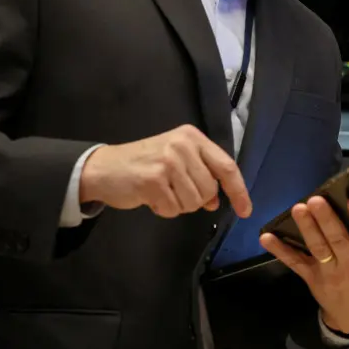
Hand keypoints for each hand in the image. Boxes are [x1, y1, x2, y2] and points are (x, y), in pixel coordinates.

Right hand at [78, 125, 250, 219]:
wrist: (102, 167)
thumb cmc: (143, 164)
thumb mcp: (176, 161)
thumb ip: (200, 176)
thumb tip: (218, 201)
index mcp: (192, 137)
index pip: (226, 166)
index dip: (238, 191)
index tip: (245, 210)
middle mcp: (182, 145)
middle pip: (209, 190)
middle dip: (196, 200)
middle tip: (174, 192)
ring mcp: (167, 161)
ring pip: (193, 202)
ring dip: (179, 206)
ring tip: (161, 192)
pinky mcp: (153, 180)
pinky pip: (173, 209)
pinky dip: (164, 210)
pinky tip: (150, 197)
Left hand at [259, 195, 348, 333]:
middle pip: (338, 240)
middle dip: (326, 220)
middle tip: (315, 200)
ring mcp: (330, 272)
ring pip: (317, 248)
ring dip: (306, 229)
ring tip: (297, 209)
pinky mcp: (312, 277)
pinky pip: (294, 263)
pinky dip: (280, 250)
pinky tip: (266, 236)